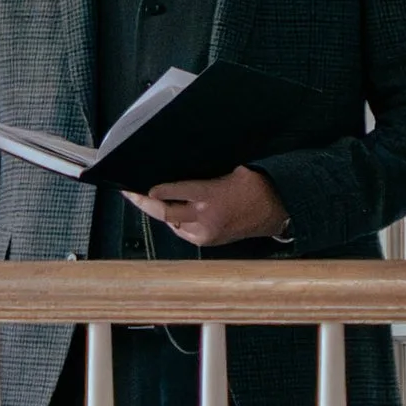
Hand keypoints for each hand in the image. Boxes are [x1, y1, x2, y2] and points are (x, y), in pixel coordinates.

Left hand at [125, 165, 290, 246]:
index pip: (174, 193)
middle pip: (165, 213)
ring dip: (159, 212)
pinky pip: (183, 232)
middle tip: (129, 194)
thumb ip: (209, 170)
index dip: (154, 191)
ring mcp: (206, 232)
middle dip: (144, 204)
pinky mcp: (208, 242)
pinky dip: (175, 222)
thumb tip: (185, 163)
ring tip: (143, 200)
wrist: (275, 213)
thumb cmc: (257, 187)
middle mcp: (206, 217)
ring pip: (172, 224)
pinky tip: (169, 212)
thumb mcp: (235, 169)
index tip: (139, 187)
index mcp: (212, 195)